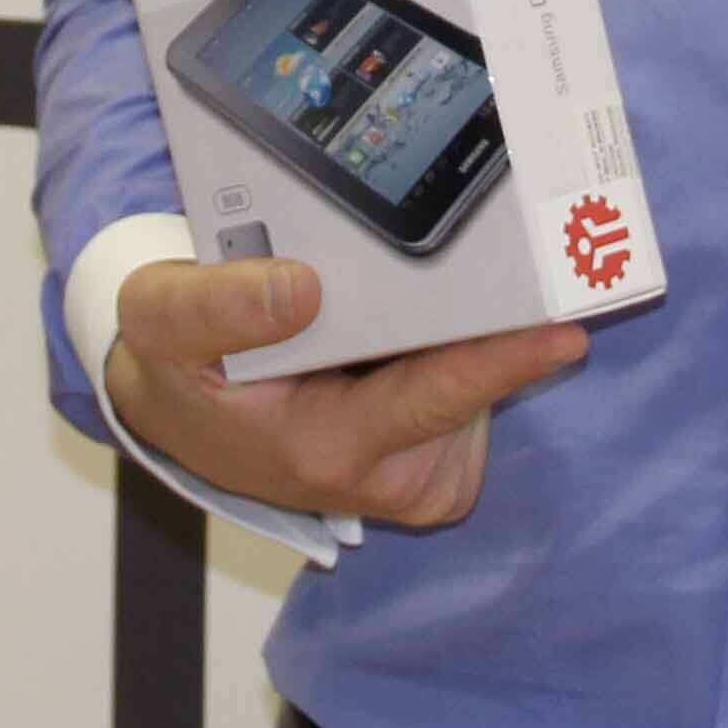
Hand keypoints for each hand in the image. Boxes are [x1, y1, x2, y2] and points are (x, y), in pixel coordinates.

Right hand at [101, 256, 585, 527]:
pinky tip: (399, 330)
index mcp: (325, 449)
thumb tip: (303, 290)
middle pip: (474, 385)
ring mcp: (415, 473)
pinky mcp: (435, 459)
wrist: (182, 410)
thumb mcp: (162, 322)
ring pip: (480, 385)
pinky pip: (473, 390)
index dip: (501, 360)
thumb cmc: (179, 367)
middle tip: (504, 251)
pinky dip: (453, 348)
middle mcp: (385, 476)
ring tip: (393, 298)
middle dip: (494, 319)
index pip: (433, 396)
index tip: (565, 330)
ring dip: (462, 330)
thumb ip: (219, 305)